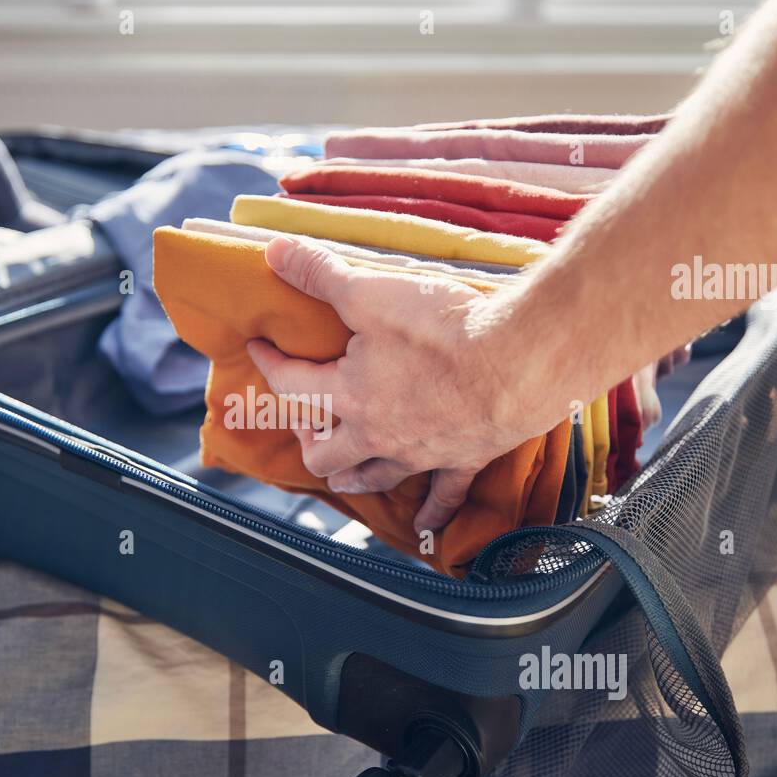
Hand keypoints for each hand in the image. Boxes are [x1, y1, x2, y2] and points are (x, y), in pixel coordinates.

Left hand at [248, 235, 565, 533]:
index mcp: (348, 394)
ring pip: (372, 477)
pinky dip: (431, 511)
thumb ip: (321, 274)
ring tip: (340, 470)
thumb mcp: (371, 292)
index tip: (259, 346)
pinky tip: (423, 526)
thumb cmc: (442, 328)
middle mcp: (376, 433)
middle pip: (324, 452)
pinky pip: (442, 496)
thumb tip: (274, 251)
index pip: (291, 383)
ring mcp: (418, 452)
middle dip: (308, 437)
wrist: (517, 360)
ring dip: (351, 475)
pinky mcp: (461, 459)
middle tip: (307, 417)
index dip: (268, 362)